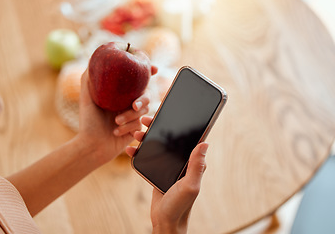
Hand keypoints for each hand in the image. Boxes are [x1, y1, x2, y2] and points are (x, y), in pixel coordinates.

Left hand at [76, 66, 155, 163]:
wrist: (92, 146)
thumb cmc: (88, 122)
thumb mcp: (86, 98)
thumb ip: (89, 79)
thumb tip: (93, 59)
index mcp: (119, 94)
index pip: (137, 80)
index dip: (148, 72)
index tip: (154, 69)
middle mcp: (127, 103)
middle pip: (146, 95)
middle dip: (143, 99)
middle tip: (134, 105)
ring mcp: (132, 117)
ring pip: (143, 111)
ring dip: (130, 116)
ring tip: (116, 121)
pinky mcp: (135, 129)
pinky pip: (139, 125)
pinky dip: (128, 127)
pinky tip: (116, 132)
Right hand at [126, 117, 207, 233]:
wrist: (166, 221)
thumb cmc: (181, 206)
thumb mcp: (190, 185)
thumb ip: (196, 165)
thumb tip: (205, 143)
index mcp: (191, 162)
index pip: (185, 138)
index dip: (175, 125)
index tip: (164, 114)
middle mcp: (180, 161)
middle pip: (168, 139)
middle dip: (156, 127)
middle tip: (145, 120)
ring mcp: (168, 165)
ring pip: (156, 146)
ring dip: (145, 138)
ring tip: (135, 134)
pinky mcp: (157, 171)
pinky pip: (147, 158)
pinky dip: (138, 153)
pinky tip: (130, 149)